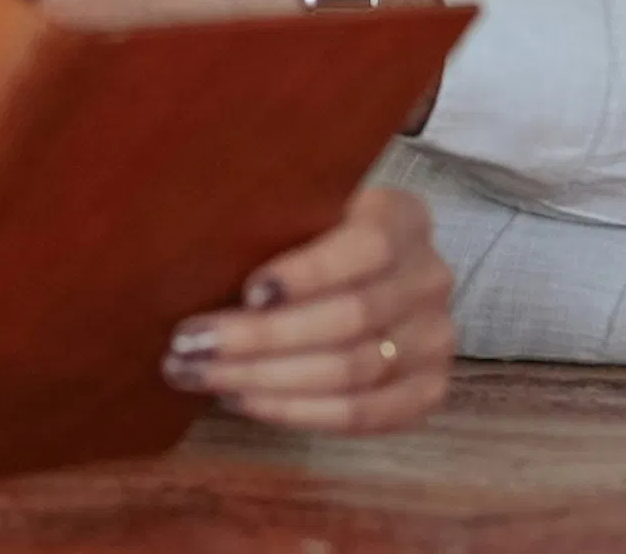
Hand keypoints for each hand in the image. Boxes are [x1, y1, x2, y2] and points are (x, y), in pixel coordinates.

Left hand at [161, 187, 456, 432]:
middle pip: (351, 318)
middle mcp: (429, 278)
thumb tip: (191, 248)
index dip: (309, 274)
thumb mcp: (296, 210)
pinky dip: (298, 412)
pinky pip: (365, 415)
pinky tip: (244, 398)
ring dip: (266, 379)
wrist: (357, 277)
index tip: (248, 291)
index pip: (367, 247)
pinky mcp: (428, 390)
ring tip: (199, 374)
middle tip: (191, 342)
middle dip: (261, 337)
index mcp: (404, 219)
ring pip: (352, 372)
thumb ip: (269, 220)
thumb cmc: (305, 238)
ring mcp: (434, 339)